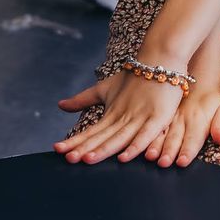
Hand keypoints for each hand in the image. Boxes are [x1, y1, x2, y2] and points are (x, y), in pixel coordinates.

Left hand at [55, 64, 191, 164]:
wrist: (161, 59)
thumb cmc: (134, 76)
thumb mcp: (106, 88)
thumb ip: (83, 99)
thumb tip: (60, 105)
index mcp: (111, 113)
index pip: (90, 131)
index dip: (75, 141)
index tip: (58, 149)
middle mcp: (123, 117)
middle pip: (102, 137)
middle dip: (85, 148)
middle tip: (68, 158)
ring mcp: (140, 117)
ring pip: (119, 138)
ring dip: (104, 149)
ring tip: (88, 159)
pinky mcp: (158, 118)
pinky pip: (145, 136)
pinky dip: (135, 146)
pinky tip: (124, 158)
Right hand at [149, 82, 219, 167]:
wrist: (198, 78)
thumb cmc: (212, 100)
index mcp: (197, 121)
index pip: (193, 139)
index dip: (188, 151)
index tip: (182, 161)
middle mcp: (181, 121)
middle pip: (175, 138)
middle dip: (169, 151)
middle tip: (164, 163)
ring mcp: (169, 119)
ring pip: (161, 133)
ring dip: (155, 145)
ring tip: (150, 156)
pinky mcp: (161, 117)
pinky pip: (152, 127)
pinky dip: (145, 136)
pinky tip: (139, 144)